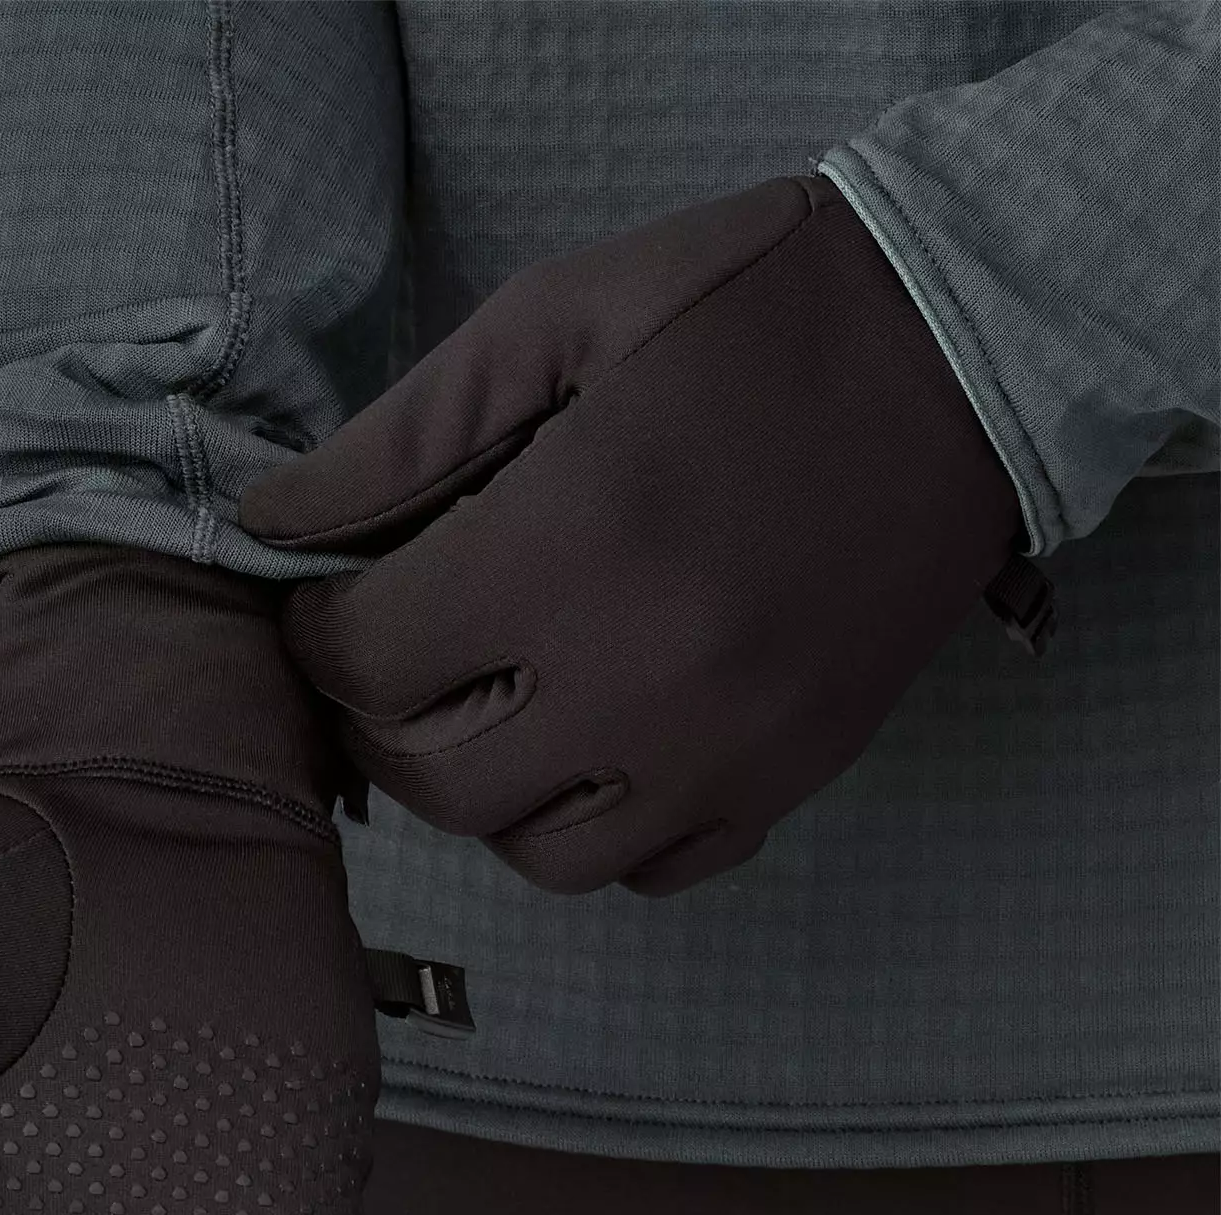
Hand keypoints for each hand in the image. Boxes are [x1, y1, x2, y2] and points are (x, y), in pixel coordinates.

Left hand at [240, 176, 1025, 895]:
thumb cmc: (752, 311)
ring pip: (538, 856)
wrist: (976, 346)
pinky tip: (598, 747)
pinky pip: (656, 868)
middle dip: (377, 721)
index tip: (329, 599)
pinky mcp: (792, 776)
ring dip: (483, 792)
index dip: (318, 634)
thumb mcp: (557, 318)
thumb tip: (273, 527)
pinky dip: (599, 828)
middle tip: (389, 658)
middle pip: (435, 781)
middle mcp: (644, 677)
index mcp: (573, 545)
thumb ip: (399, 438)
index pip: (370, 661)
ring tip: (490, 709)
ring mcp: (726, 747)